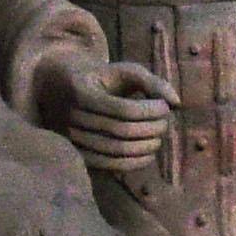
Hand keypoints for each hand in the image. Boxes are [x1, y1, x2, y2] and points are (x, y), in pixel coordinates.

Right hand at [47, 55, 177, 176]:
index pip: (123, 109)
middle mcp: (72, 117)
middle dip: (152, 129)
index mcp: (81, 91)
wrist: (59, 88)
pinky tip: (149, 154)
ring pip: (116, 151)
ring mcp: (72, 139)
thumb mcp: (122, 70)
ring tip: (160, 137)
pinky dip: (134, 163)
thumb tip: (177, 103)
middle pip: (122, 131)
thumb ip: (151, 81)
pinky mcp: (77, 154)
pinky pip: (108, 165)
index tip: (165, 107)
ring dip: (146, 147)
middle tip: (167, 123)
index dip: (150, 111)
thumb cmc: (100, 77)